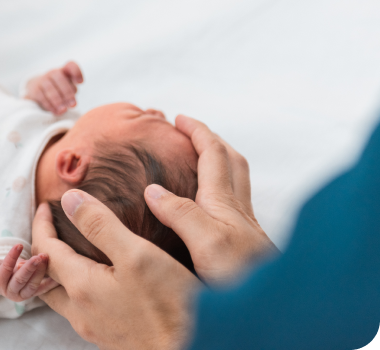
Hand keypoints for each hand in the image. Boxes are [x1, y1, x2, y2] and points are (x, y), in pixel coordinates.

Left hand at [0, 244, 58, 301]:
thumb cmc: (10, 271)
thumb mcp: (24, 271)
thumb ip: (35, 268)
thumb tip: (55, 257)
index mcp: (27, 293)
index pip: (42, 288)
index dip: (52, 282)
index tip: (62, 275)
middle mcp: (18, 294)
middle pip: (31, 284)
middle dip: (40, 271)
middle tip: (48, 258)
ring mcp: (7, 288)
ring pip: (20, 279)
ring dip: (30, 267)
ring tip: (38, 256)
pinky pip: (7, 266)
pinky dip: (13, 255)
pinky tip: (19, 246)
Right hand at [24, 61, 83, 114]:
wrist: (36, 88)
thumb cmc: (57, 88)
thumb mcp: (67, 87)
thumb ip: (71, 91)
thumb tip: (72, 103)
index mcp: (64, 71)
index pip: (71, 66)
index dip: (76, 72)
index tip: (80, 82)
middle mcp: (53, 73)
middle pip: (60, 78)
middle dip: (67, 92)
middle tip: (73, 105)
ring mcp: (42, 80)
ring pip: (50, 88)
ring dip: (58, 100)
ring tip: (64, 110)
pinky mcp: (35, 89)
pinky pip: (42, 97)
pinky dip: (49, 105)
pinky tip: (56, 111)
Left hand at [32, 193, 202, 349]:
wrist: (196, 349)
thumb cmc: (172, 307)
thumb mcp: (137, 254)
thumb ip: (100, 225)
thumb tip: (69, 200)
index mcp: (82, 287)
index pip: (45, 250)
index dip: (41, 224)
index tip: (45, 206)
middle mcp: (81, 312)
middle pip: (46, 276)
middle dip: (43, 248)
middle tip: (50, 226)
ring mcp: (95, 327)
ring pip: (62, 295)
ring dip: (59, 269)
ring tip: (70, 247)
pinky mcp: (111, 336)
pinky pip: (81, 307)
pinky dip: (77, 284)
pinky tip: (98, 277)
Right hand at [144, 115, 279, 285]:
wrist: (272, 307)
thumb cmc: (242, 278)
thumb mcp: (206, 242)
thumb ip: (181, 213)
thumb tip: (153, 190)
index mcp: (224, 203)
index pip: (213, 153)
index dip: (197, 131)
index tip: (179, 119)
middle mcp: (236, 210)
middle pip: (230, 160)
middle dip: (211, 139)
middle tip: (190, 132)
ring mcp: (242, 227)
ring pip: (234, 181)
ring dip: (218, 161)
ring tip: (198, 159)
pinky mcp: (242, 244)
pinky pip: (232, 203)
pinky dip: (218, 189)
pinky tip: (207, 206)